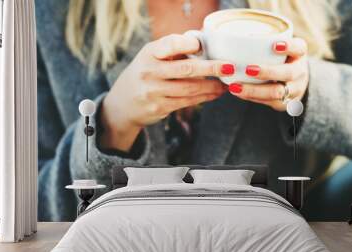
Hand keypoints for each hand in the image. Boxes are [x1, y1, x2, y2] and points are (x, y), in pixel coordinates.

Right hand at [100, 34, 233, 150]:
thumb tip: (204, 42)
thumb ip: (172, 50)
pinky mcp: (160, 107)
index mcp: (149, 54)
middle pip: (186, 69)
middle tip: (229, 67)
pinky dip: (205, 97)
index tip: (202, 45)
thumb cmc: (143, 75)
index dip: (188, 44)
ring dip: (212, 86)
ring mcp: (154, 92)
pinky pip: (188, 101)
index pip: (170, 44)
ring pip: (190, 88)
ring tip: (226, 83)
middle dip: (211, 68)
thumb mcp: (151, 58)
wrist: (122, 104)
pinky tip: (215, 93)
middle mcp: (150, 72)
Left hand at [227, 38, 308, 111]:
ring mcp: (293, 90)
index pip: (299, 48)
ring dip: (254, 90)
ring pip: (276, 92)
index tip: (274, 45)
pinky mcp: (283, 103)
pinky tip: (237, 92)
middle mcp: (300, 72)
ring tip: (235, 87)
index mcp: (299, 54)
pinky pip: (267, 102)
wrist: (294, 83)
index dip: (289, 46)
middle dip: (267, 72)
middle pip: (288, 73)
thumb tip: (229, 37)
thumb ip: (264, 42)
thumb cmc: (280, 59)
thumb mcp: (280, 48)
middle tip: (248, 69)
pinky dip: (251, 97)